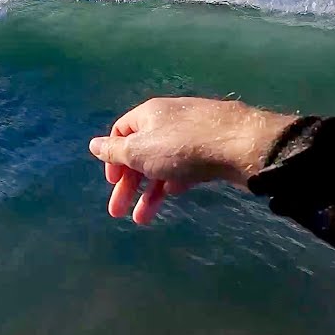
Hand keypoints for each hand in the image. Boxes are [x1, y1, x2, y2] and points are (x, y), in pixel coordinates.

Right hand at [88, 97, 293, 223]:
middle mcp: (168, 119)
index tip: (112, 182)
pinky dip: (174, 180)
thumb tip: (93, 144)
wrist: (241, 145)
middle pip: (140, 152)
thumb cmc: (182, 147)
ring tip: (143, 219)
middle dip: (128, 184)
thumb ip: (114, 151)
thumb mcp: (140, 151)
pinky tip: (173, 195)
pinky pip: (186, 165)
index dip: (112, 158)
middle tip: (118, 212)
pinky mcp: (212, 148)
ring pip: (163, 163)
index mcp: (148, 114)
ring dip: (149, 191)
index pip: (120, 132)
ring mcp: (192, 133)